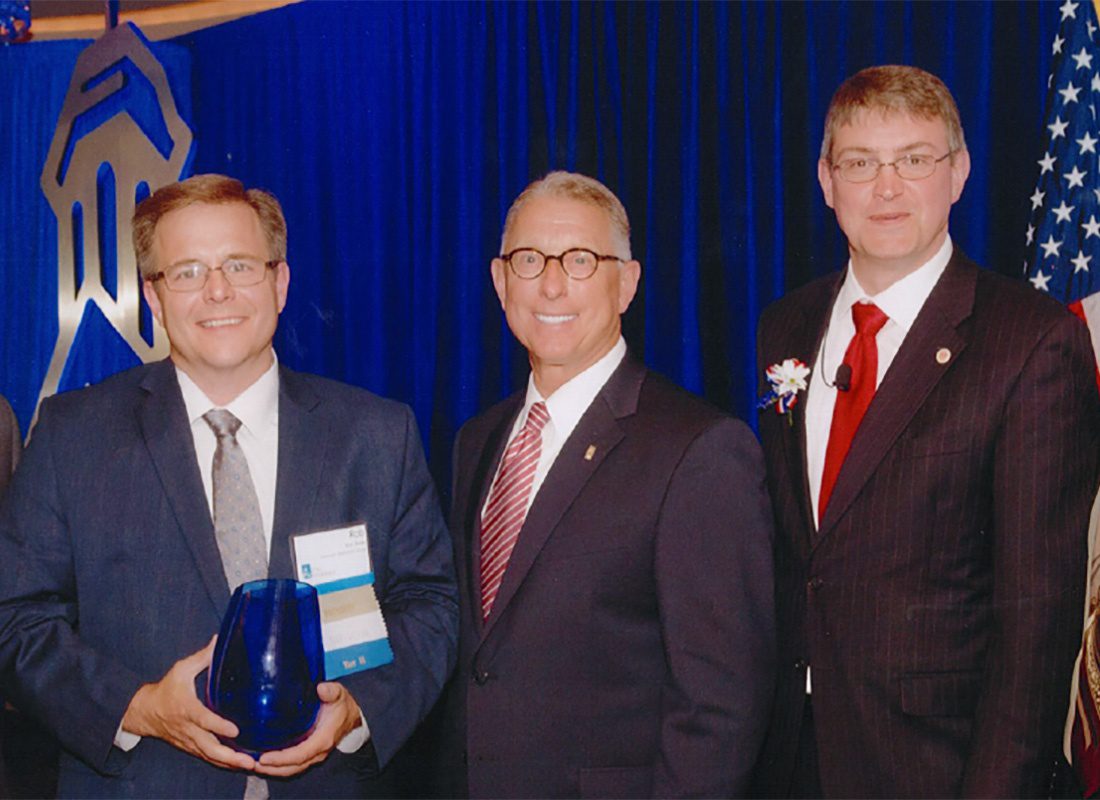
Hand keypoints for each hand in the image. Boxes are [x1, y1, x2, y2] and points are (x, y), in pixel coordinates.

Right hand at [120, 636, 255, 771]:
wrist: (143, 712)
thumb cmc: (165, 689)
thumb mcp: (180, 669)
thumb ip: (202, 657)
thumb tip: (220, 639)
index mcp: (186, 709)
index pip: (204, 720)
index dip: (219, 726)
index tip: (235, 730)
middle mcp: (188, 729)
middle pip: (209, 747)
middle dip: (230, 756)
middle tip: (250, 761)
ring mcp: (189, 741)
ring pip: (210, 757)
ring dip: (230, 763)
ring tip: (251, 766)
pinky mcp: (191, 747)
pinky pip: (208, 758)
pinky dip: (223, 763)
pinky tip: (240, 765)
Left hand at [254, 682, 362, 777]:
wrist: (351, 715)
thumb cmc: (342, 705)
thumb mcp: (339, 694)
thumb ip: (331, 691)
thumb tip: (321, 688)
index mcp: (323, 739)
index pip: (300, 754)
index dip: (281, 759)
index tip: (264, 757)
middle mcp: (317, 751)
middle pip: (292, 767)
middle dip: (272, 768)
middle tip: (252, 763)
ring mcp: (313, 755)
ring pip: (292, 769)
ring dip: (273, 770)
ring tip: (254, 764)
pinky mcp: (308, 753)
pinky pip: (292, 765)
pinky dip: (278, 766)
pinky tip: (265, 761)